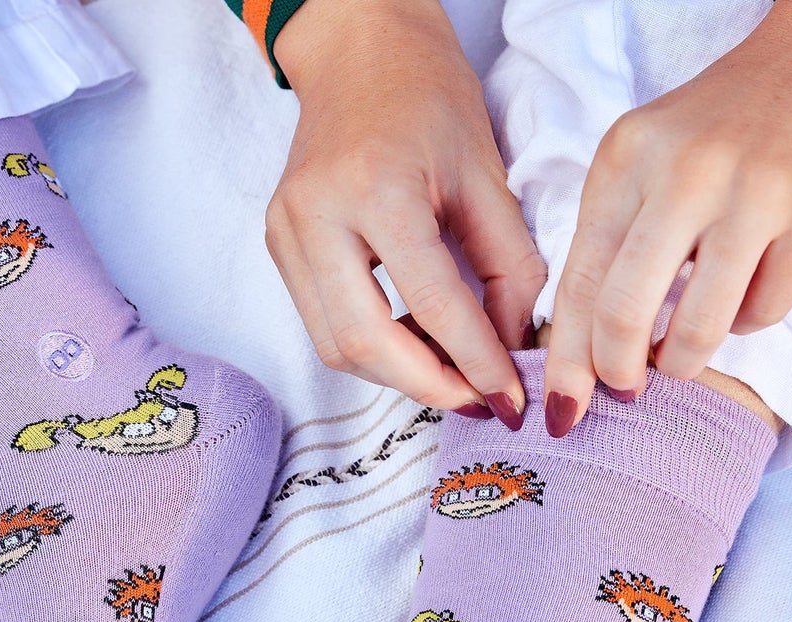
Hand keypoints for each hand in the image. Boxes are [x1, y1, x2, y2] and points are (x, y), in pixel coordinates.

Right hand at [270, 0, 544, 422]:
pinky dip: (372, 349)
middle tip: (476, 400)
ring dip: (397, 375)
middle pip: (365, 344)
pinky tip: (412, 341)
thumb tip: (513, 350)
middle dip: (427, 386)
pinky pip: (324, 325)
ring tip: (448, 371)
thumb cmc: (427, 98)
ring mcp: (287, 233)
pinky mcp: (279, 247)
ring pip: (337, 347)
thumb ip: (510, 267)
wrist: (358, 51)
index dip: (475, 363)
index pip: (432, 303)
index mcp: (377, 188)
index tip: (508, 400)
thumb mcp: (487, 175)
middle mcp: (318, 215)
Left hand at [543, 0, 791, 435]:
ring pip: (700, 329)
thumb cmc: (717, 131)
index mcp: (627, 158)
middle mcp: (686, 172)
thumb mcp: (643, 163)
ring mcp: (757, 192)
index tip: (564, 409)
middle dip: (618, 373)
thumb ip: (608, 243)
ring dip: (685, 359)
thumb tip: (579, 354)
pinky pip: (762, 313)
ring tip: (684, 350)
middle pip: (625, 314)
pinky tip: (748, 287)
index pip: (579, 281)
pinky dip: (747, 321)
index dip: (567, 361)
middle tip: (627, 388)